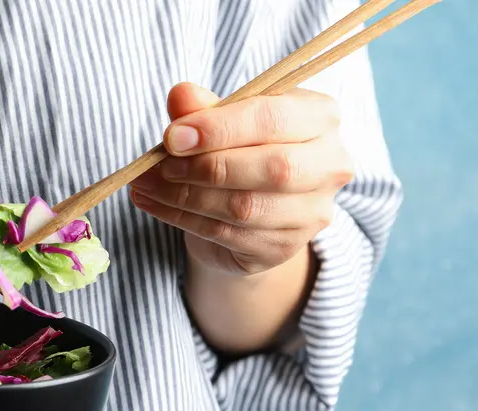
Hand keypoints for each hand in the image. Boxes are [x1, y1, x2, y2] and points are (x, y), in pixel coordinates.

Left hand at [130, 82, 353, 276]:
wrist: (247, 211)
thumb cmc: (239, 150)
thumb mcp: (221, 120)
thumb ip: (203, 107)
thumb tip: (181, 95)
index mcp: (321, 116)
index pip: (275, 118)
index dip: (219, 127)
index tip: (172, 136)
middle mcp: (331, 164)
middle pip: (274, 168)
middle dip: (207, 166)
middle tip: (162, 165)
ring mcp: (312, 212)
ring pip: (246, 206)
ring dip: (185, 196)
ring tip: (146, 184)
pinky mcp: (284, 248)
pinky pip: (228, 234)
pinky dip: (183, 218)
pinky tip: (156, 204)